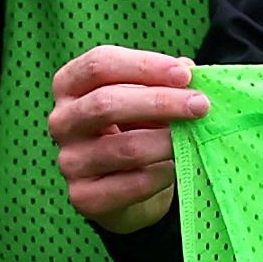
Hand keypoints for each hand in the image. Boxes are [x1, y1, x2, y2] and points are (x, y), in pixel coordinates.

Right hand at [48, 46, 209, 233]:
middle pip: (107, 103)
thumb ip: (163, 82)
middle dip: (161, 102)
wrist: (127, 190)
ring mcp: (69, 161)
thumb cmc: (137, 129)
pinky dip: (163, 174)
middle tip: (200, 105)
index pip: (99, 64)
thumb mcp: (146, 99)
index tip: (185, 74)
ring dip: (168, 142)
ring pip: (125, 147)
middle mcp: (61, 121)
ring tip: (194, 139)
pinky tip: (176, 167)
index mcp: (69, 86)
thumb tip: (187, 69)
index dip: (143, 65)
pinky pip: (133, 183)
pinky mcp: (84, 197)